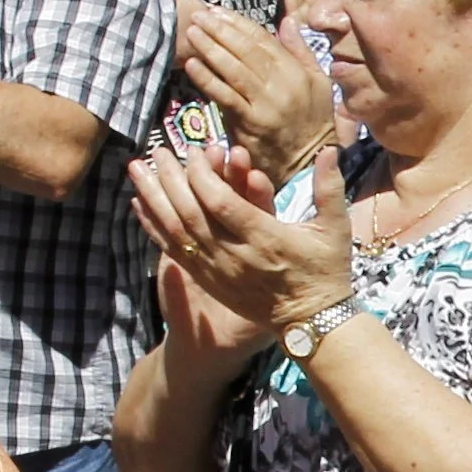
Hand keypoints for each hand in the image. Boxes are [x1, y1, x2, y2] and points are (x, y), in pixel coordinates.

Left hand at [129, 138, 354, 337]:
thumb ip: (329, 188)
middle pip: (191, 213)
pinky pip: (174, 250)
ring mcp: (218, 270)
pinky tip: (139, 204)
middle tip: (159, 150)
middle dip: (171, 178)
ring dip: (153, 198)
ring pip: (176, 230)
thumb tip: (330, 150)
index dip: (203, 175)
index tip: (195, 151)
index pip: (222, 203)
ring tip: (136, 169)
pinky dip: (154, 226)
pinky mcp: (208, 279)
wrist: (311, 321)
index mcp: (266, 239)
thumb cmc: (325, 271)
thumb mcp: (335, 230)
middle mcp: (235, 256)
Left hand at [174, 3, 337, 177]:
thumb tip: (288, 20)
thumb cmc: (314, 120)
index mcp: (296, 71)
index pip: (263, 39)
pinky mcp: (250, 124)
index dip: (238, 23)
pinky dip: (207, 79)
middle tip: (198, 16)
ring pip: (233, 70)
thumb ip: (301, 50)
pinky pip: (225, 97)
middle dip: (220, 30)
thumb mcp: (318, 81)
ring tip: (192, 33)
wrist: (309, 163)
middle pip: (245, 51)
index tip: (217, 11)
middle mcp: (282, 85)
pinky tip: (192, 65)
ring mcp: (265, 105)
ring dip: (210, 49)